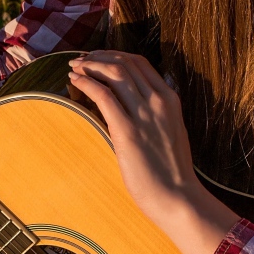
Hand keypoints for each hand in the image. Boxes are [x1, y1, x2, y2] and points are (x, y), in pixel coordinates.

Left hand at [67, 50, 238, 253]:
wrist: (178, 198)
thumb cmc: (171, 172)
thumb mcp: (170, 132)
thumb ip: (158, 114)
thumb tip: (138, 103)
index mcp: (170, 99)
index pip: (140, 63)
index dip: (115, 55)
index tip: (98, 57)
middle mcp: (158, 101)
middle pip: (125, 63)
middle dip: (99, 57)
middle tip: (81, 60)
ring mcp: (144, 114)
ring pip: (114, 73)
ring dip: (90, 66)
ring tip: (74, 68)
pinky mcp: (128, 131)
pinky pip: (104, 96)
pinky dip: (87, 83)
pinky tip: (75, 81)